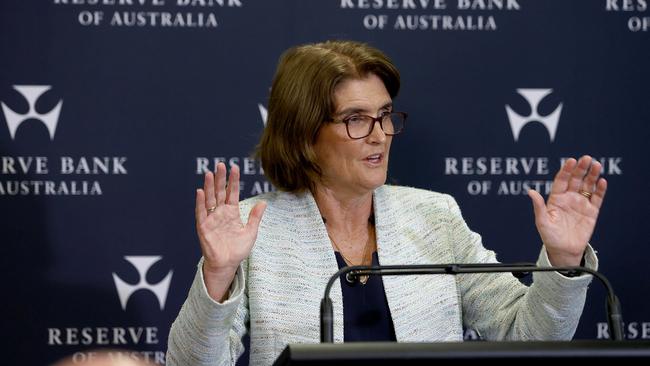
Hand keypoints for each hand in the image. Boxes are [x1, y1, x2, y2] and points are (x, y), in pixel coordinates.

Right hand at [195, 162, 265, 300]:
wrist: (228, 264)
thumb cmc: (238, 249)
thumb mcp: (251, 232)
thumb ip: (255, 217)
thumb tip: (263, 202)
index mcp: (232, 212)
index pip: (232, 192)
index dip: (233, 181)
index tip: (235, 167)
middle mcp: (221, 213)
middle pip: (219, 192)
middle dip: (220, 179)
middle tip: (220, 165)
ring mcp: (211, 219)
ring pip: (209, 199)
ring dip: (209, 187)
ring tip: (209, 173)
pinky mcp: (204, 227)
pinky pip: (201, 213)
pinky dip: (200, 203)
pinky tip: (200, 192)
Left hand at [528, 156, 606, 266]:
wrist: (563, 251)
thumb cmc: (549, 236)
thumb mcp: (542, 221)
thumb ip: (539, 206)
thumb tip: (530, 191)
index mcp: (556, 198)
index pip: (561, 180)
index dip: (566, 170)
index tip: (571, 161)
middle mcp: (569, 198)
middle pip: (576, 179)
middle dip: (581, 168)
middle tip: (587, 158)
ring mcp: (581, 204)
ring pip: (588, 186)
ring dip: (592, 175)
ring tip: (596, 165)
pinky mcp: (591, 212)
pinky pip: (597, 198)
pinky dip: (600, 190)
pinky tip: (602, 181)